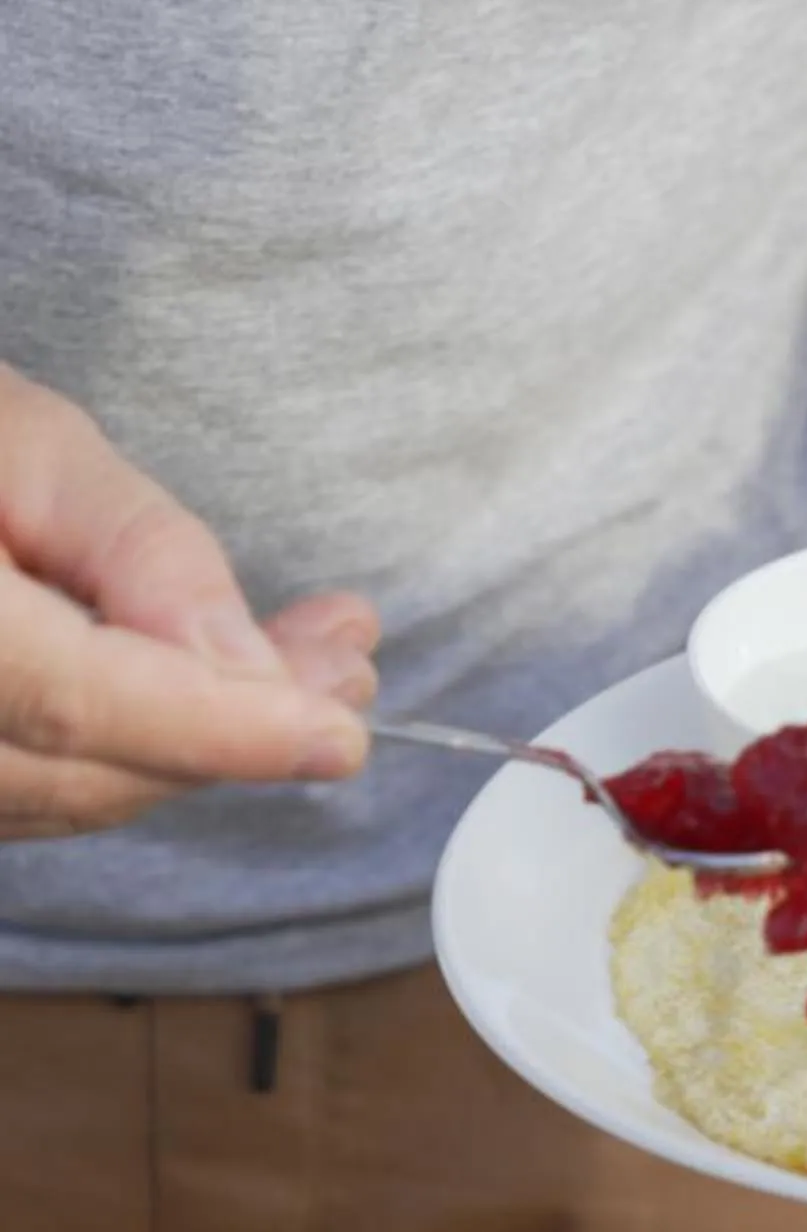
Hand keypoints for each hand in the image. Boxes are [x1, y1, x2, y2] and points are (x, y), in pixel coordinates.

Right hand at [0, 365, 378, 839]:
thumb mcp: (16, 436)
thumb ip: (131, 546)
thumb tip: (242, 666)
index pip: (71, 704)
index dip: (215, 730)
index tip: (335, 734)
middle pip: (82, 770)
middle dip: (233, 733)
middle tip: (347, 667)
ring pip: (66, 796)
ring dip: (198, 748)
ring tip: (312, 670)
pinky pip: (32, 792)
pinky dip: (133, 753)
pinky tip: (209, 696)